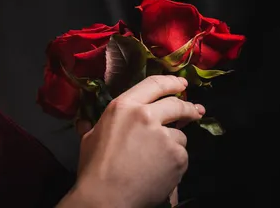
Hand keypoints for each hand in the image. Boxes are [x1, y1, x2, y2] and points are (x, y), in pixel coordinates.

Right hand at [71, 76, 203, 207]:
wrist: (107, 196)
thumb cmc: (94, 167)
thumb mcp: (90, 136)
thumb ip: (97, 124)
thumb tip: (84, 121)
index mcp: (123, 106)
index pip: (154, 84)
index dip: (171, 82)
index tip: (181, 84)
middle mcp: (146, 115)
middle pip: (175, 104)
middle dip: (188, 108)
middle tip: (195, 111)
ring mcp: (164, 136)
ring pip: (179, 134)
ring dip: (174, 142)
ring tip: (158, 158)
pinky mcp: (177, 156)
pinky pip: (181, 154)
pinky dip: (174, 162)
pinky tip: (160, 170)